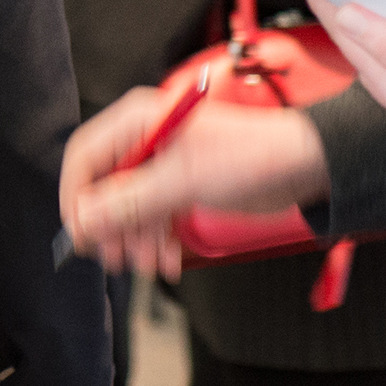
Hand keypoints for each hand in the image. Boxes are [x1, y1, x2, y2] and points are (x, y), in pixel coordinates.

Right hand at [60, 86, 329, 277]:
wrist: (308, 166)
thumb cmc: (254, 157)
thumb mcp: (184, 182)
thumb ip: (130, 202)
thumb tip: (83, 219)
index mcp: (139, 120)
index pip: (86, 156)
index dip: (77, 197)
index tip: (79, 233)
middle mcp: (146, 137)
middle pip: (106, 185)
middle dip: (111, 226)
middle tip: (115, 259)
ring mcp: (164, 161)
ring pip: (130, 205)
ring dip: (136, 238)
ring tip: (149, 265)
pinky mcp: (182, 182)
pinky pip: (155, 213)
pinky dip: (157, 237)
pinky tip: (167, 260)